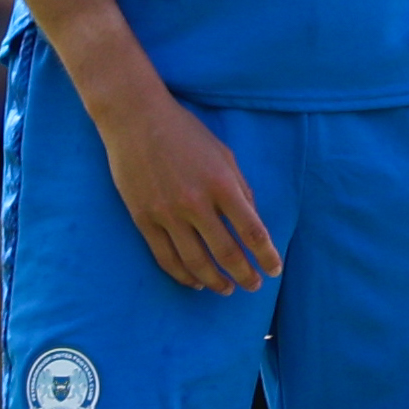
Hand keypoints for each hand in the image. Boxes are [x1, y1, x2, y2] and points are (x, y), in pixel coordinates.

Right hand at [101, 80, 278, 291]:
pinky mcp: (143, 218)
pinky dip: (183, 275)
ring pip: (195, 262)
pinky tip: (195, 282)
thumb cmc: (186, 134)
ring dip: (215, 282)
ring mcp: (166, 213)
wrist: (134, 119)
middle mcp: (195, 203)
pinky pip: (165, 257)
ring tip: (227, 289)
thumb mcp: (224, 156)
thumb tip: (253, 224)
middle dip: (245, 275)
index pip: (253, 232)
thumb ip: (241, 190)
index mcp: (222, 185)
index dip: (267, 256)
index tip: (274, 270)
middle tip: (254, 286)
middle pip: (227, 253)